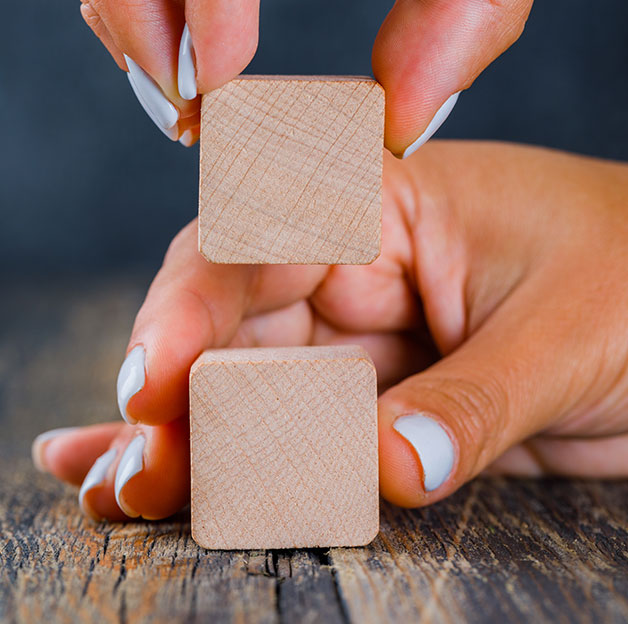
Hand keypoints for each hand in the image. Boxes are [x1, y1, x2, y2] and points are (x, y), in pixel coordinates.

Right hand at [33, 143, 627, 519]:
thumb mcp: (572, 332)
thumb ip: (471, 401)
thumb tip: (380, 466)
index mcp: (388, 203)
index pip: (266, 236)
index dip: (196, 304)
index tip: (157, 379)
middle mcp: (353, 265)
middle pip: (233, 319)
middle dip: (177, 391)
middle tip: (140, 468)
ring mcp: (357, 337)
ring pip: (245, 379)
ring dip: (184, 437)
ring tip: (122, 491)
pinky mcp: (370, 400)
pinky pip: (289, 428)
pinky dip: (224, 457)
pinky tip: (148, 477)